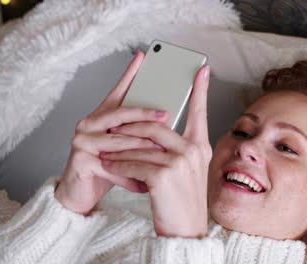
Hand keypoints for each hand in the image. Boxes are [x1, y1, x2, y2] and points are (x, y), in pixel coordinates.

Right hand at [54, 51, 168, 215]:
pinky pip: (112, 167)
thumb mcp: (124, 146)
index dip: (130, 74)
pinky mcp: (80, 160)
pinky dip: (130, 177)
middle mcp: (89, 124)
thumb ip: (138, 132)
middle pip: (121, 114)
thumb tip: (166, 120)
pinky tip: (144, 184)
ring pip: (119, 141)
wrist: (81, 193)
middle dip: (146, 115)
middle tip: (166, 114)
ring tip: (162, 155)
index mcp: (102, 117)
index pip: (118, 92)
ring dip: (143, 150)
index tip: (143, 57)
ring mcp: (82, 141)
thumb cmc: (106, 167)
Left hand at [99, 65, 211, 237]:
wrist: (185, 231)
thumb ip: (175, 149)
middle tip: (114, 126)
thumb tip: (154, 132)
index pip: (200, 112)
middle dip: (130, 125)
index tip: (202, 69)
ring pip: (140, 144)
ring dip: (118, 148)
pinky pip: (133, 162)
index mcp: (201, 147)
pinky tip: (109, 166)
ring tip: (104, 150)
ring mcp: (180, 162)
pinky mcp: (164, 175)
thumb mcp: (186, 171)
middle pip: (156, 125)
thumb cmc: (182, 201)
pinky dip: (117, 164)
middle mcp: (194, 151)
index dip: (201, 89)